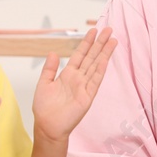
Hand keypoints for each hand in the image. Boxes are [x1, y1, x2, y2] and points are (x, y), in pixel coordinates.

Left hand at [32, 27, 116, 142]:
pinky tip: (105, 59)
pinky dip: (100, 69)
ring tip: (112, 40)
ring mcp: (84, 87)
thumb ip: (49, 69)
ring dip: (104, 53)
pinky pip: (95, 81)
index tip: (93, 31)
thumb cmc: (44, 108)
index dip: (86, 43)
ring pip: (96, 66)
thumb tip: (53, 52)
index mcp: (67, 74)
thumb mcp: (44, 84)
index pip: (79, 55)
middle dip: (99, 43)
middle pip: (91, 57)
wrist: (47, 126)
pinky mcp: (87, 97)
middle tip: (108, 30)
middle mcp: (78, 78)